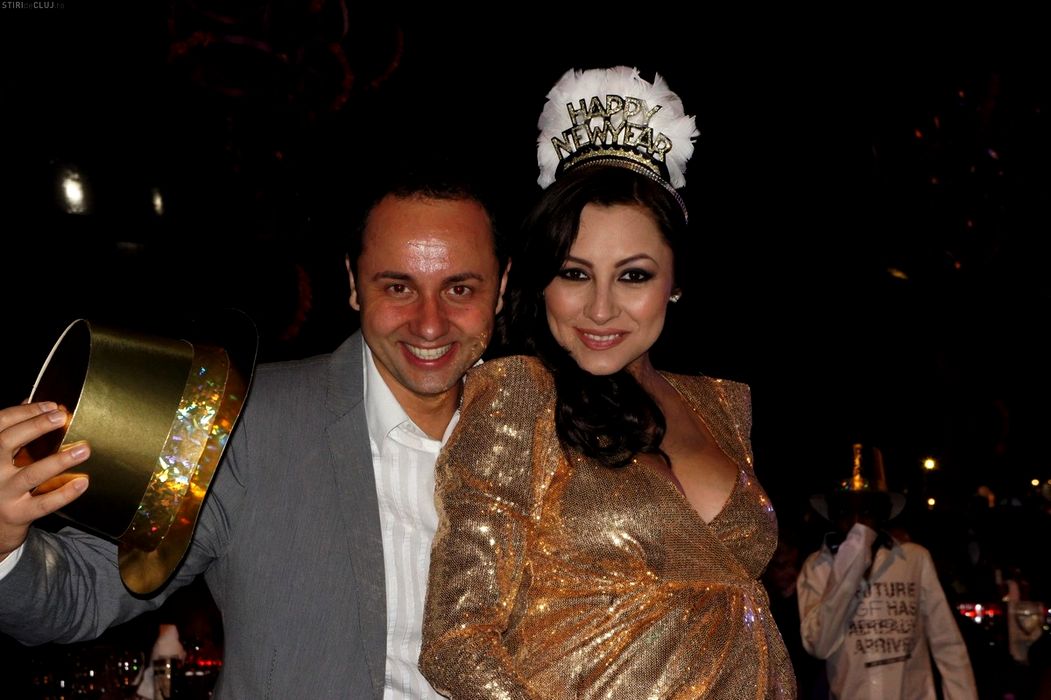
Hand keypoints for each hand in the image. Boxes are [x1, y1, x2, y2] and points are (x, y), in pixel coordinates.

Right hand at [0, 401, 89, 559]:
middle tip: (62, 418)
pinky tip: (82, 482)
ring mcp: (3, 494)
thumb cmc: (1, 482)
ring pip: (31, 474)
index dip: (25, 412)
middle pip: (8, 442)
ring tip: (84, 449)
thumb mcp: (0, 456)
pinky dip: (64, 493)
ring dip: (60, 460)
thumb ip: (13, 431)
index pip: (0, 424)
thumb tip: (30, 400)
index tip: (52, 406)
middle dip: (36, 426)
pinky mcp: (17, 514)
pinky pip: (44, 504)